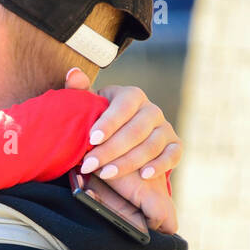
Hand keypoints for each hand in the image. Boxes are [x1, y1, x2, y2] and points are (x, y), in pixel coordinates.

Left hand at [65, 68, 181, 234]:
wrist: (122, 136)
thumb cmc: (100, 120)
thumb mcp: (89, 106)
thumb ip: (79, 91)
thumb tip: (74, 73)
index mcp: (132, 96)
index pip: (123, 106)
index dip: (109, 123)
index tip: (92, 139)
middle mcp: (152, 110)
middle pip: (136, 130)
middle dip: (111, 150)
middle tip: (90, 165)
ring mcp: (165, 128)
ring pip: (151, 145)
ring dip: (129, 162)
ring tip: (106, 174)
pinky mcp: (175, 145)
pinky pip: (172, 155)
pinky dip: (160, 165)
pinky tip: (144, 175)